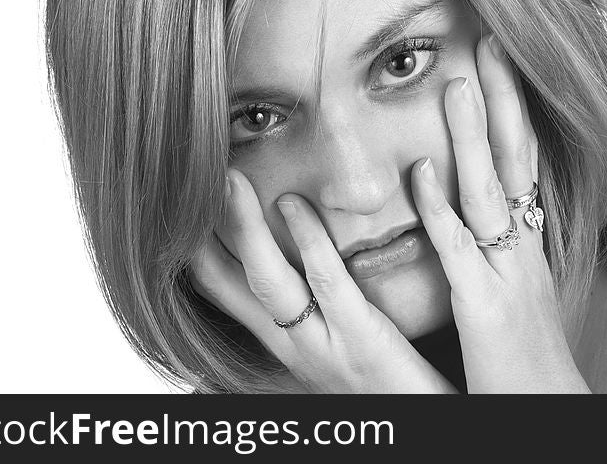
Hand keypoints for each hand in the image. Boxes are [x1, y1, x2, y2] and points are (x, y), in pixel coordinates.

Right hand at [189, 169, 456, 393]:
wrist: (423, 428)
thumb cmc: (386, 384)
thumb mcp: (337, 344)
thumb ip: (319, 305)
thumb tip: (306, 258)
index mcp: (283, 343)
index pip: (223, 290)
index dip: (195, 246)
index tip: (183, 203)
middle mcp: (290, 347)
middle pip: (227, 283)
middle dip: (203, 229)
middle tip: (189, 177)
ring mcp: (321, 346)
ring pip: (267, 281)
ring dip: (242, 227)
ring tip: (229, 178)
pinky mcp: (362, 342)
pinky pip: (327, 284)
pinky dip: (307, 240)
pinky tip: (292, 203)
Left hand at [410, 33, 590, 392]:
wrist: (545, 409)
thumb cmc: (524, 353)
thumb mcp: (514, 285)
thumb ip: (495, 242)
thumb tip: (471, 202)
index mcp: (527, 240)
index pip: (522, 160)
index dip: (514, 107)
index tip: (500, 59)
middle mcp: (523, 246)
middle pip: (515, 160)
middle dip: (504, 99)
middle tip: (491, 41)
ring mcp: (506, 273)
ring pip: (489, 193)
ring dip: (474, 138)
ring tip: (459, 83)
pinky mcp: (484, 306)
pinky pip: (459, 251)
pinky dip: (441, 210)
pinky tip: (421, 172)